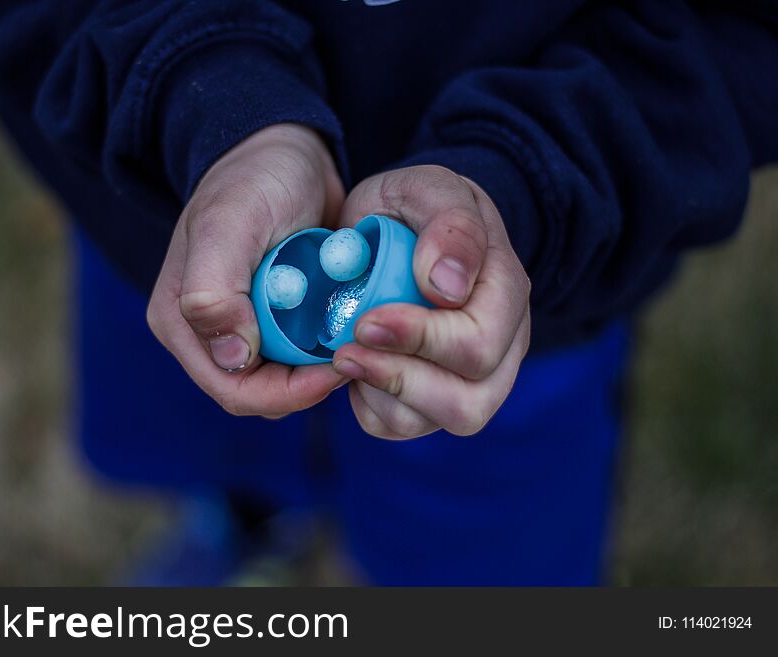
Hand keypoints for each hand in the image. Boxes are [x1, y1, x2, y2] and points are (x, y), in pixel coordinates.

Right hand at [147, 124, 346, 416]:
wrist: (285, 153)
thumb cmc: (253, 180)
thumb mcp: (230, 223)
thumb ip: (213, 290)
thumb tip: (231, 359)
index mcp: (181, 321)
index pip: (233, 388)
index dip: (286, 392)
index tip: (337, 364)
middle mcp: (208, 335)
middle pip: (260, 394)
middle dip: (307, 386)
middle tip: (356, 354)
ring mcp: (244, 330)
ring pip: (285, 382)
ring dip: (320, 371)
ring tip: (356, 338)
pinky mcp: (276, 323)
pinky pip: (302, 359)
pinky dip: (327, 352)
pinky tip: (353, 330)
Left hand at [332, 166, 530, 438]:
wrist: (402, 229)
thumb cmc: (415, 209)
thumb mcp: (427, 189)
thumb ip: (449, 224)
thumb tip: (448, 286)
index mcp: (505, 293)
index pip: (478, 344)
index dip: (420, 341)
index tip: (366, 320)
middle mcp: (502, 347)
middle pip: (469, 403)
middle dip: (398, 377)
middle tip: (345, 347)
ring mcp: (473, 380)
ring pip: (438, 423)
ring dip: (383, 395)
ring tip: (346, 355)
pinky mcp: (433, 400)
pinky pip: (403, 426)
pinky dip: (372, 406)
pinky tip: (359, 368)